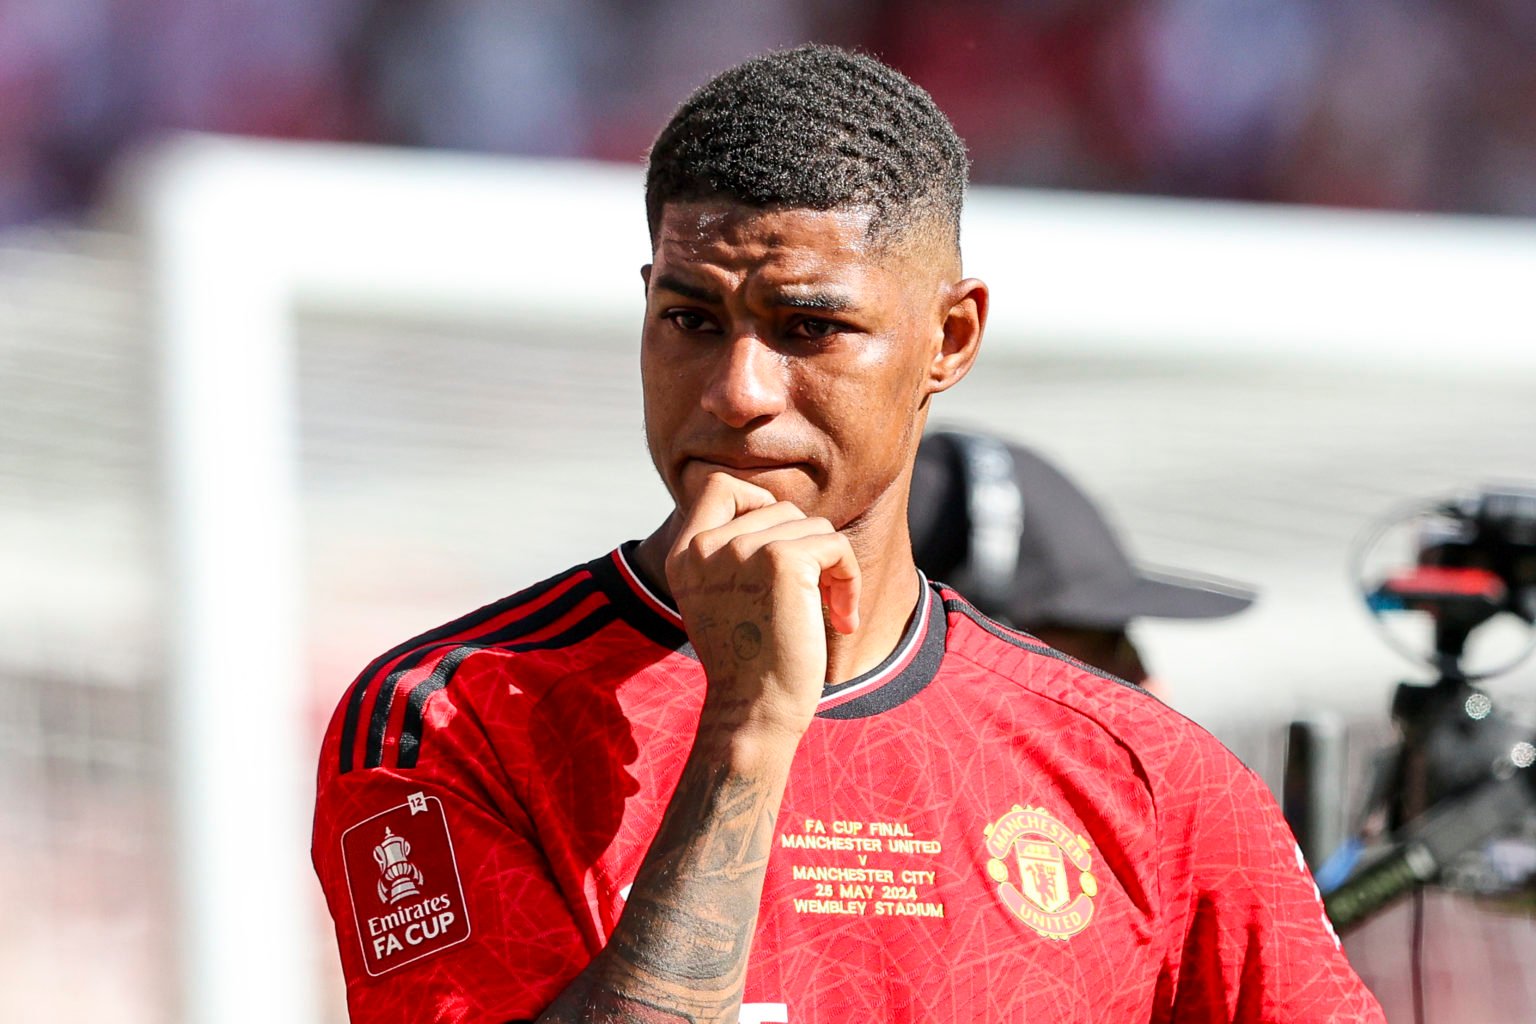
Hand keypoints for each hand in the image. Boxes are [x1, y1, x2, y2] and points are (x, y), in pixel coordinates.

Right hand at [665, 472, 859, 746]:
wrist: (753, 712)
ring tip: (829, 612)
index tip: (778, 552)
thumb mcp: (721, 601)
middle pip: (779, 509)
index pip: (721, 487)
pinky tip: (844, 619)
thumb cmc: (748, 666)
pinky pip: (835, 545)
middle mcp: (706, 546)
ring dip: (831, 568)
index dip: (758, 504)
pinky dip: (850, 580)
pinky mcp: (782, 560)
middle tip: (813, 598)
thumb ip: (732, 555)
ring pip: (812, 526)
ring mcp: (741, 549)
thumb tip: (780, 514)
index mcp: (685, 554)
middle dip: (806, 548)